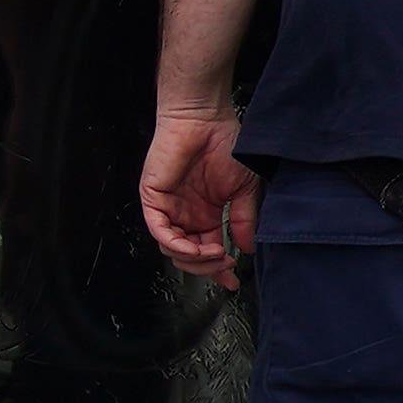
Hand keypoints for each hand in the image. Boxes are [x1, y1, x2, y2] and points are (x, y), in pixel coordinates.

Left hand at [140, 107, 256, 270]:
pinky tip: (194, 248)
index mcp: (205, 214)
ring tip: (216, 253)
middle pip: (188, 257)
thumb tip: (248, 249)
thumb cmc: (225, 144)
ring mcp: (169, 209)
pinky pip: (160, 231)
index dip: (218, 270)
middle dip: (207, 268)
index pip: (207, 251)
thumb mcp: (244, 189)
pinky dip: (176, 245)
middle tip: (225, 267)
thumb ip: (243, 220)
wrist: (206, 119)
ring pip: (172, 249)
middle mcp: (185, 215)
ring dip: (194, 259)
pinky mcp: (154, 200)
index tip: (232, 282)